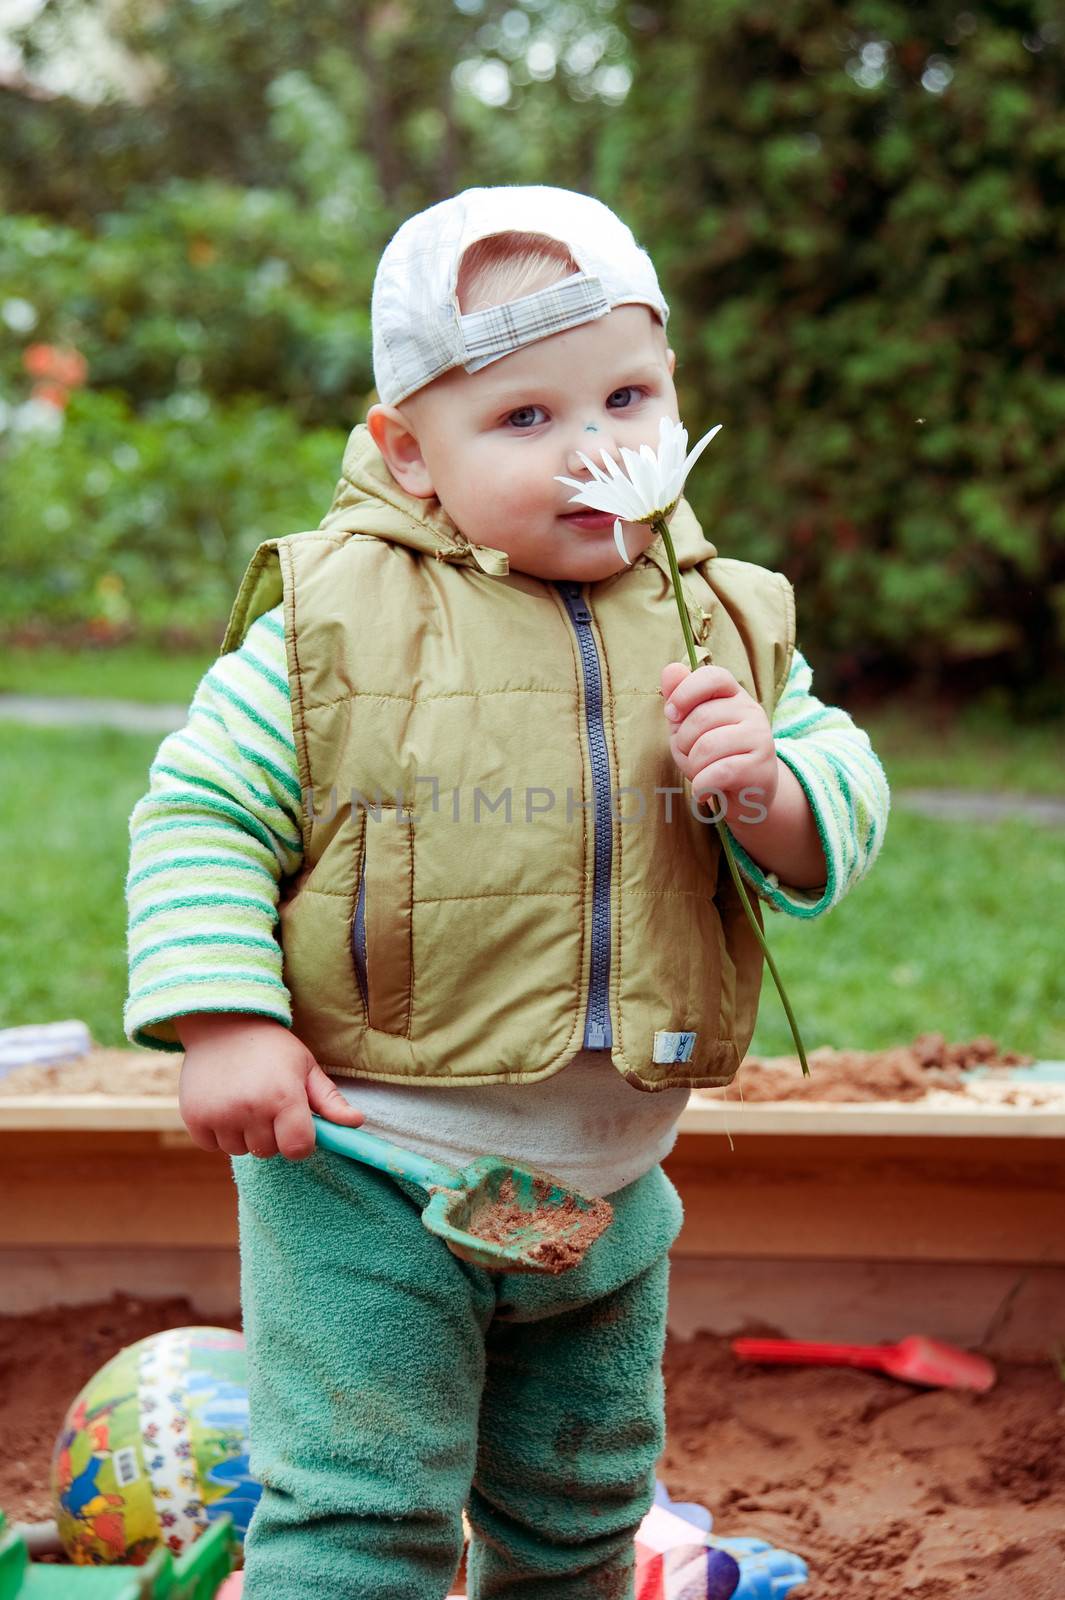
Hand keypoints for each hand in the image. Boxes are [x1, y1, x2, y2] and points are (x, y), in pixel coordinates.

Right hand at [175, 1014, 363, 1160]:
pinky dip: (218, 1133)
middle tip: (267, 1103)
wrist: (222, 1023)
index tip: (296, 1127)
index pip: (298, 1149)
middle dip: (272, 1134)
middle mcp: (250, 1109)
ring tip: (244, 1101)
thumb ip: (330, 1100)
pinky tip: (223, 1105)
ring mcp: (219, 1114)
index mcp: (284, 1097)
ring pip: (240, 1150)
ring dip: (244, 1134)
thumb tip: (358, 1123)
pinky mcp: (194, 1117)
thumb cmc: (271, 1047)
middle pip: (269, 1151)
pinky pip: (212, 1146)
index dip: (301, 1142)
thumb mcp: (306, 1066)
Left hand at [661, 662, 778, 818]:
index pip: (711, 676)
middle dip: (683, 743)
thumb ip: (679, 697)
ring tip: (701, 773)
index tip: (671, 714)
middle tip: (690, 756)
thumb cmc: (712, 756)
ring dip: (693, 766)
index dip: (684, 693)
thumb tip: (670, 669)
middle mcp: (751, 711)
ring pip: (708, 747)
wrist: (745, 795)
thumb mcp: (689, 725)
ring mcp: (760, 738)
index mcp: (733, 694)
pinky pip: (719, 773)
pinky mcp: (761, 768)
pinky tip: (705, 791)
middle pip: (702, 717)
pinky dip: (702, 786)